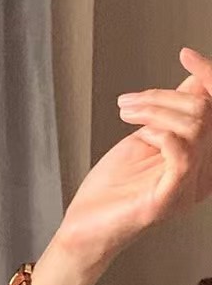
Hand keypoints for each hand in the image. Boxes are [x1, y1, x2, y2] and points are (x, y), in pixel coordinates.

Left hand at [54, 45, 211, 276]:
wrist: (85, 230)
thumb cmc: (112, 189)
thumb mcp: (147, 138)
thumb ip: (172, 112)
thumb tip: (196, 77)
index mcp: (201, 161)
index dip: (209, 77)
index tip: (186, 54)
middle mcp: (203, 176)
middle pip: (204, 112)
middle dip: (162, 96)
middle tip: (126, 103)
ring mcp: (187, 189)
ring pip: (194, 126)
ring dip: (152, 109)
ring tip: (123, 112)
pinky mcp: (167, 201)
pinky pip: (181, 157)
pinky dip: (161, 134)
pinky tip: (141, 135)